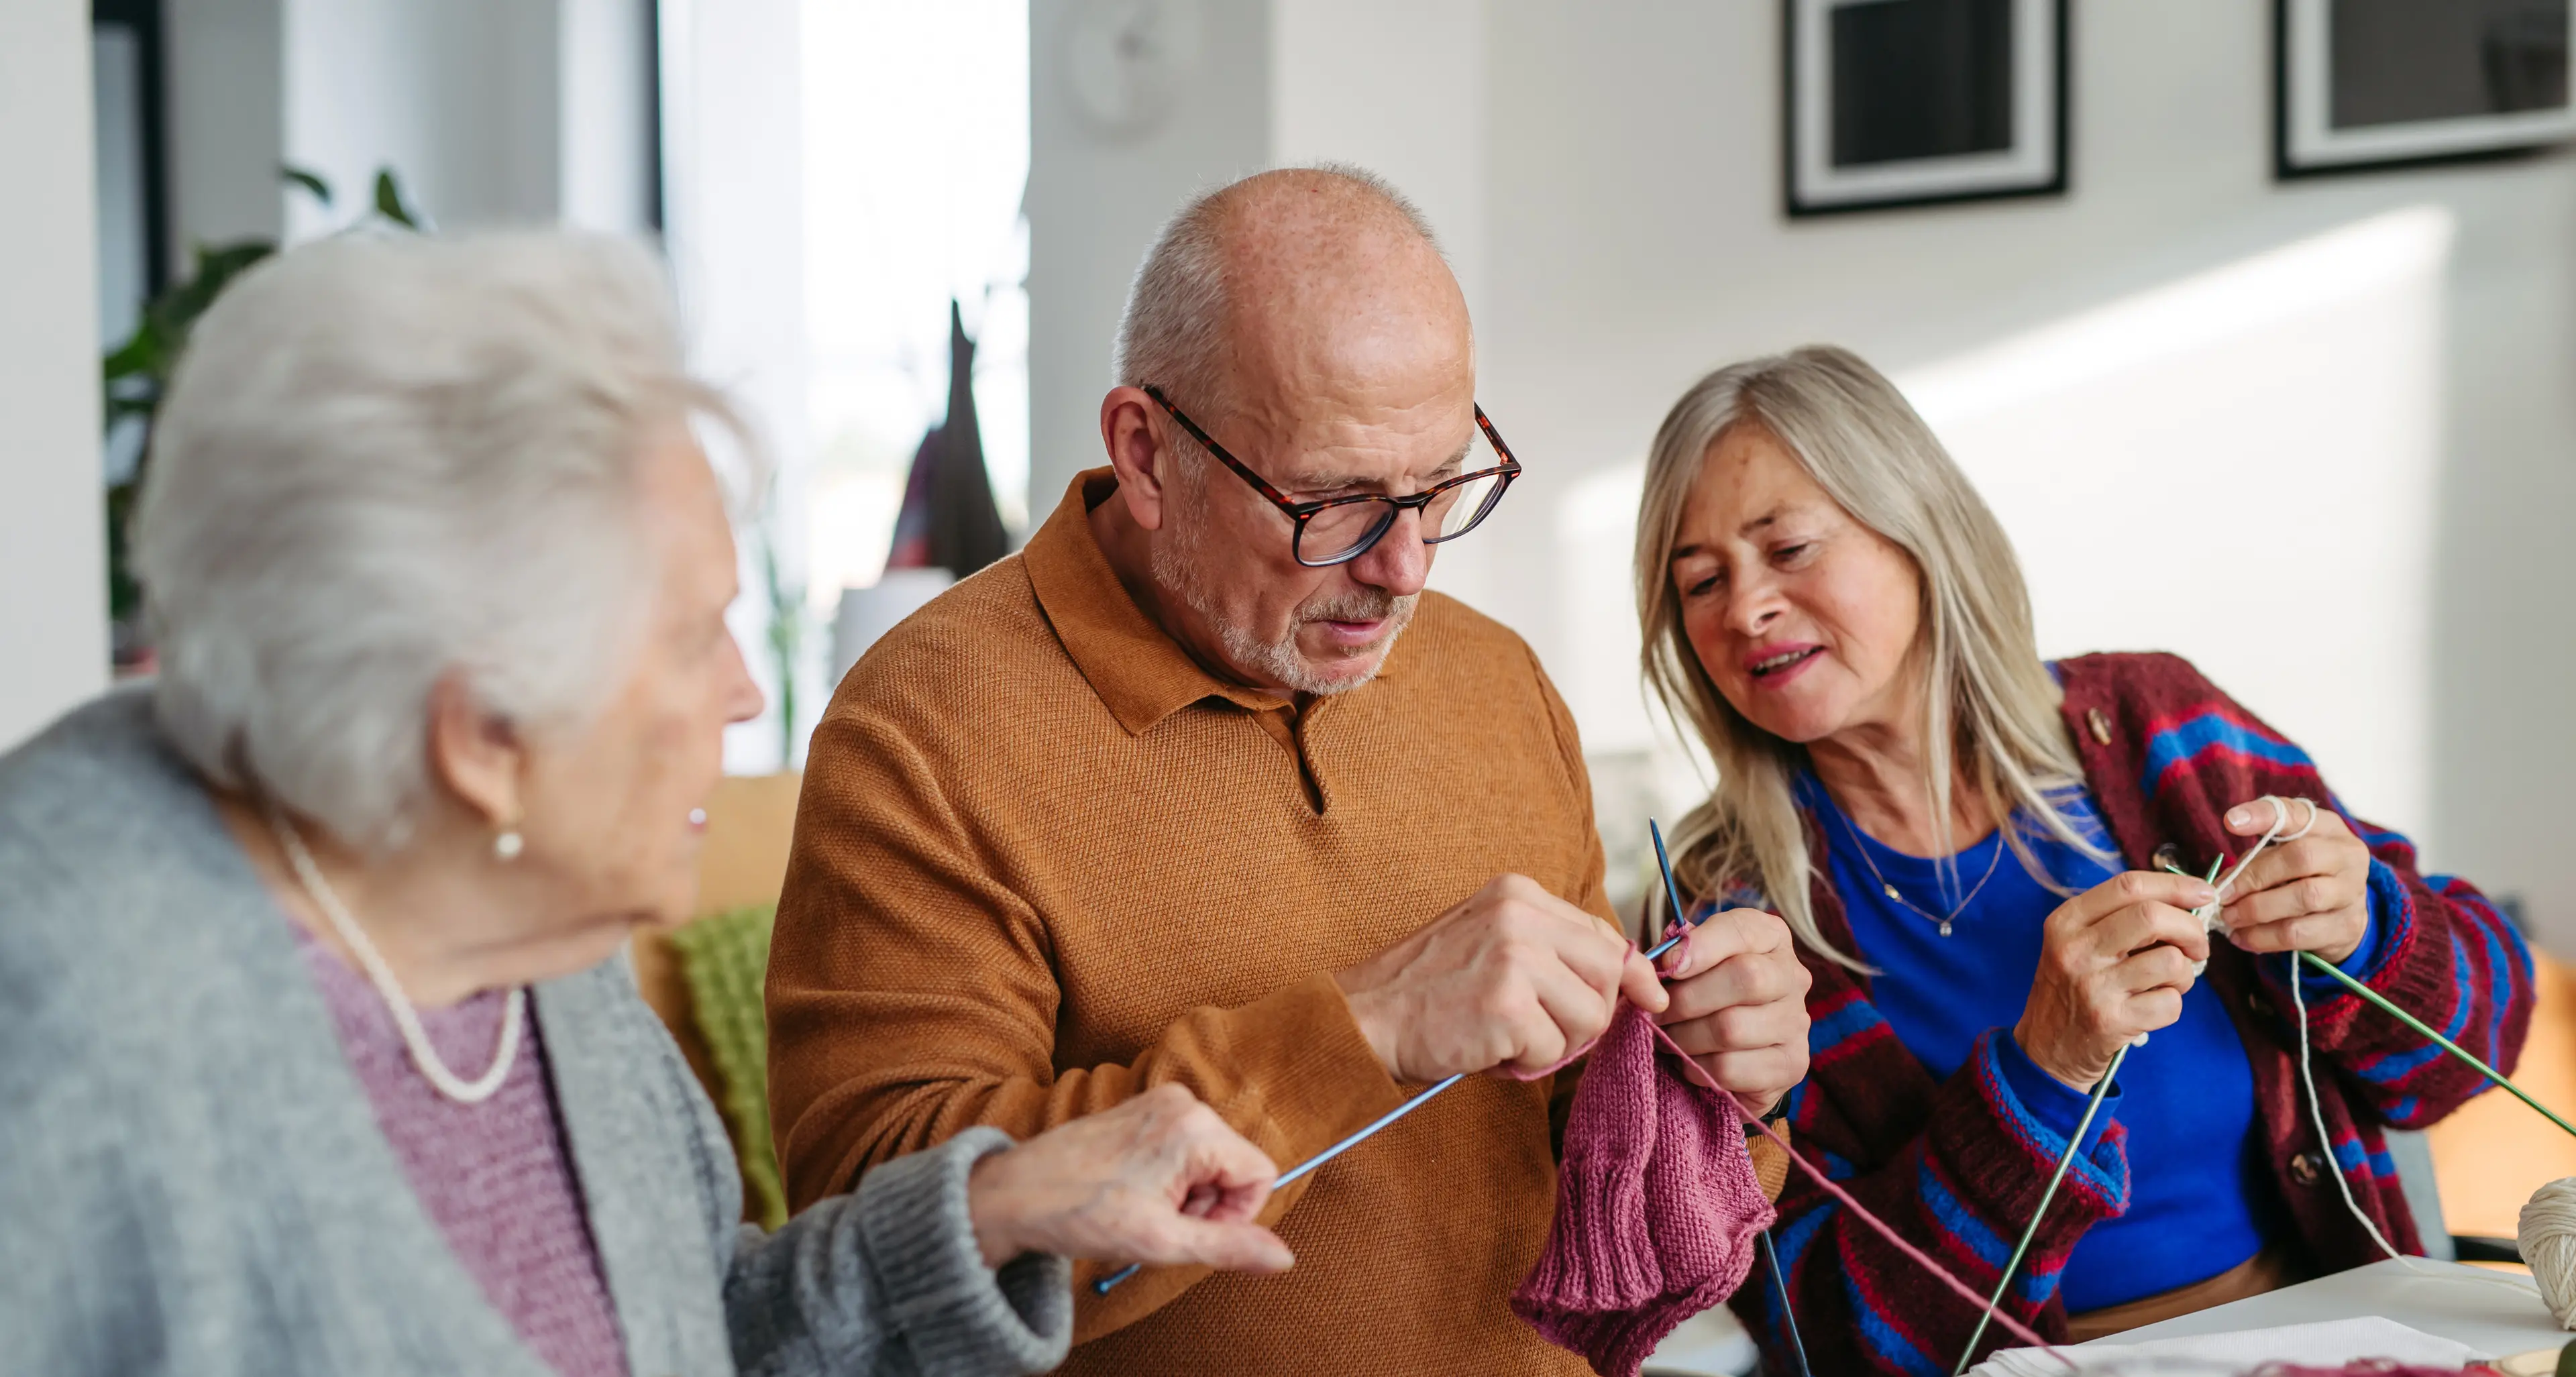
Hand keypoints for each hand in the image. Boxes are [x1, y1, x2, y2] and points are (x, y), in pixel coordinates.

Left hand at [965, 1084, 1292, 1273]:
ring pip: (1210, 1160)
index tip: (1191, 1231)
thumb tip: (1284, 1257)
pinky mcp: (1143, 1108)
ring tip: (1140, 1207)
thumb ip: (1229, 1246)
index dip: (1235, 1215)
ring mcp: (1161, 1101)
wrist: (1014, 1193)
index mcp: (1196, 1127)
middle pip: (1235, 1166)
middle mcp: (1184, 1102)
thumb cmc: (1080, 1212)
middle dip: (1206, 1205)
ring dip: (1185, 1194)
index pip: (1261, 1174)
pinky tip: (1132, 1192)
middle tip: (1158, 1221)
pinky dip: (1168, 1178)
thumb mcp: (1161, 1241)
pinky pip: (1184, 1148)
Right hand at [1334, 873, 1667, 1081]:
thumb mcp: (1491, 943)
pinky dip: (1527, 1063)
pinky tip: (1489, 1049)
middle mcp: (1520, 915)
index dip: (1630, 973)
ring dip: (1557, 1043)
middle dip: (1592, 1015)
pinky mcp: (1506, 1004)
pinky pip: (1554, 1050)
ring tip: (1508, 1038)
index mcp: (1519, 893)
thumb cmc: (1427, 990)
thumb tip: (1632, 978)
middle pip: (1608, 973)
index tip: (1649, 997)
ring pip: (1589, 1016)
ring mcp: (1514, 957)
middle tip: (1548, 1032)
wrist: (1363, 1017)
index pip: (1603, 933)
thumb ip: (1552, 949)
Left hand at [1652, 907, 1811, 1116]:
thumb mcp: (1692, 960)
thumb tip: (1668, 960)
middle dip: (1687, 998)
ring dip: (1684, 1037)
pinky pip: (1729, 1068)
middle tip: (1656, 1013)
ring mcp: (1797, 1023)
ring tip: (1667, 1038)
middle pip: (1747, 978)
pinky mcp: (1790, 1065)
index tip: (1668, 965)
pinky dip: (1697, 1067)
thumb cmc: (1704, 992)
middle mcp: (1792, 976)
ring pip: (1731, 1029)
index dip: (1702, 946)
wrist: (1731, 1049)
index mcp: (1771, 937)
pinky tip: (1690, 1062)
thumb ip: (1679, 952)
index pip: (1743, 930)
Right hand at [2014, 870, 2218, 1090]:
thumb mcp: (2077, 943)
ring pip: (2170, 961)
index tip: (2205, 894)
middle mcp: (2075, 950)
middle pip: (2152, 916)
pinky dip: (2173, 1004)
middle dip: (2191, 928)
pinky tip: (2152, 1007)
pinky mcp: (2111, 1021)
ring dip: (2185, 973)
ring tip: (2168, 982)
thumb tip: (2189, 901)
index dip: (2176, 886)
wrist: (2045, 1049)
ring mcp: (2093, 986)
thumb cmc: (2072, 989)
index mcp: (2066, 922)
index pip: (2129, 885)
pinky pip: (2170, 1003)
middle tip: (2197, 946)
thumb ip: (2120, 918)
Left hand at [2216, 796, 2368, 964]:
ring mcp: (2352, 893)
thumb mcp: (2282, 853)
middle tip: (2222, 894)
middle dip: (2253, 877)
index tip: (2230, 822)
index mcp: (2328, 828)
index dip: (2263, 815)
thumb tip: (2221, 884)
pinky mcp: (2345, 928)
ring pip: (2303, 898)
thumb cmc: (2302, 875)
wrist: (2343, 912)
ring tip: (2229, 918)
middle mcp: (2347, 856)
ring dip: (2256, 911)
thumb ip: (2255, 858)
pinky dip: (2263, 937)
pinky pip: (2299, 934)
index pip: (2297, 813)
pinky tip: (2242, 937)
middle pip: (2301, 858)